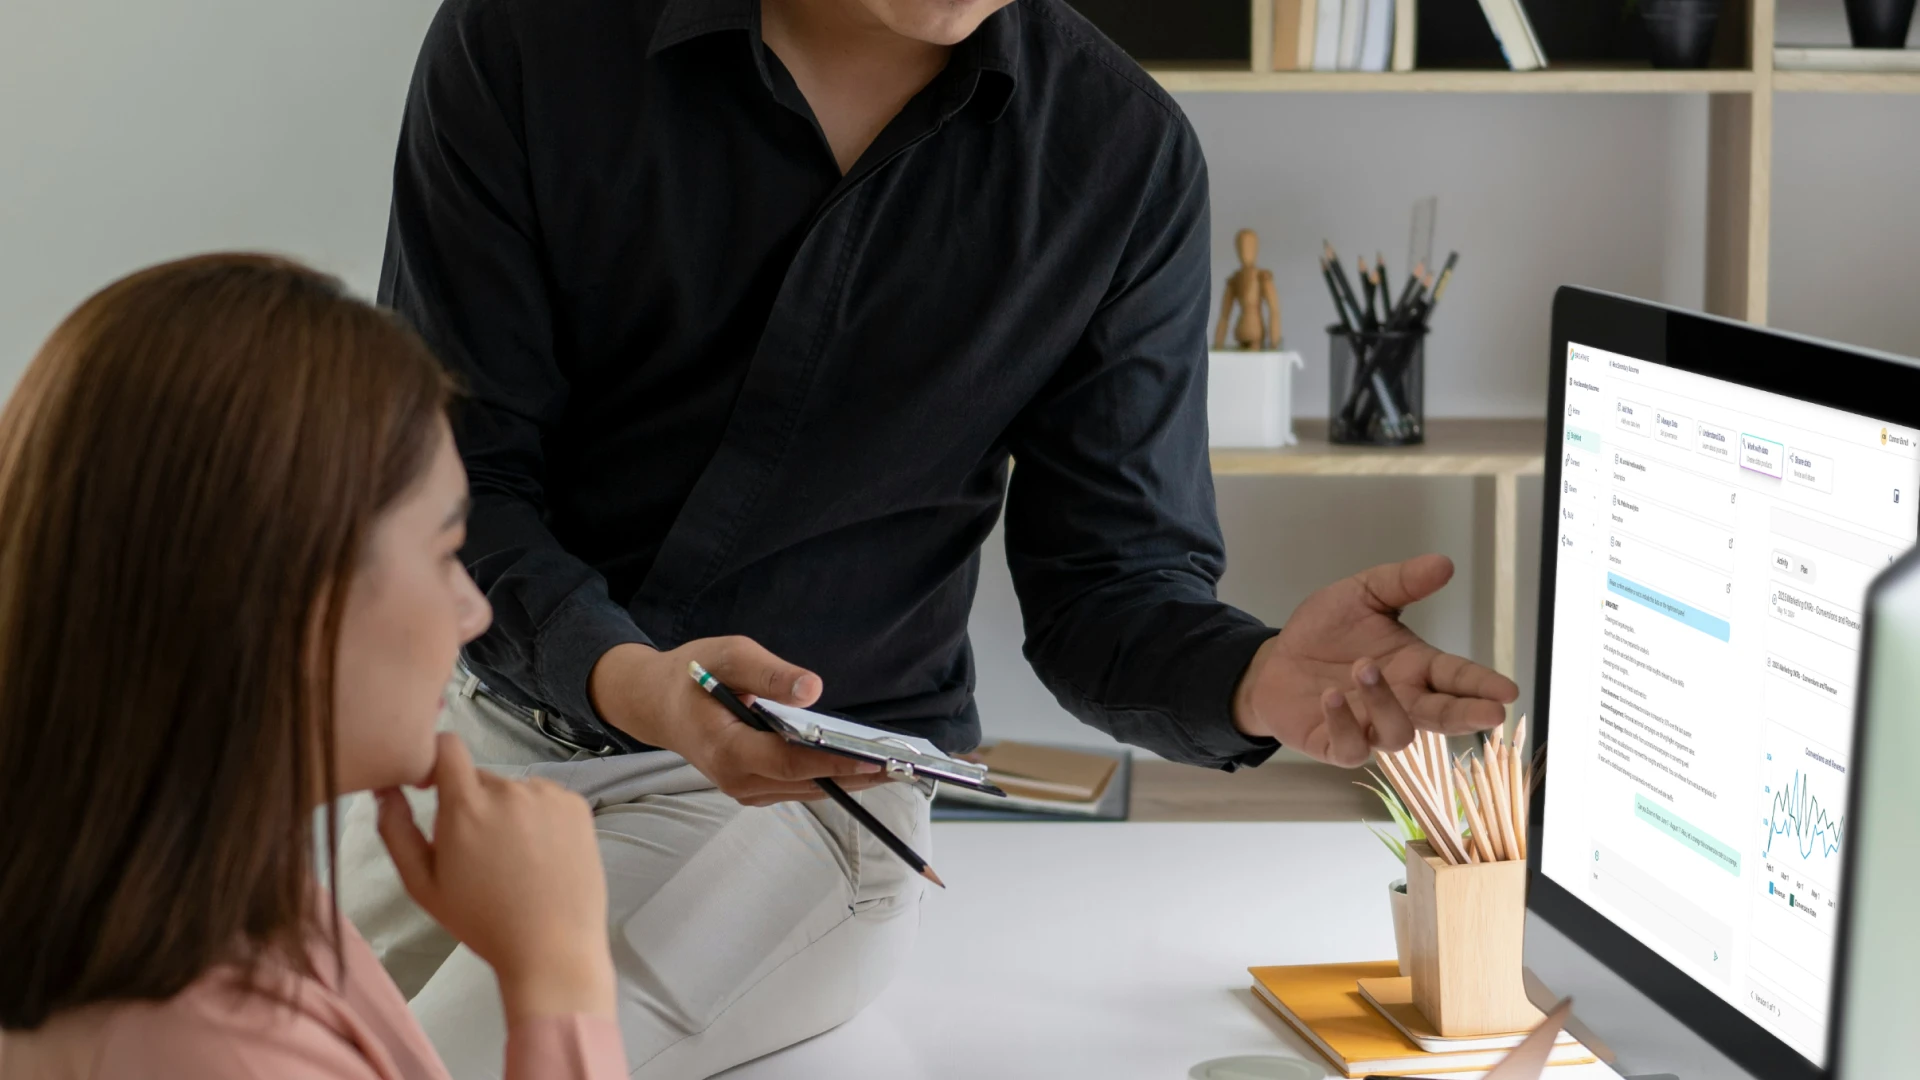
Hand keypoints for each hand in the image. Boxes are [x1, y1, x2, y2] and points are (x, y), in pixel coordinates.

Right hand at [375, 733, 613, 1020]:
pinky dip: (539, 818)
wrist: (552, 948)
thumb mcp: (422, 884)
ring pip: (514, 791)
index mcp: (467, 805)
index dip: (435, 760)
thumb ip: (395, 830)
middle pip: (479, 779)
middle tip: (478, 854)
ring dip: (507, 813)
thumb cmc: (481, 921)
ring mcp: (548, 794)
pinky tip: (541, 856)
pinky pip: (546, 799)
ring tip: (514, 861)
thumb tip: (385, 789)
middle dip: (471, 805)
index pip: (446, 746)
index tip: (431, 788)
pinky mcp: (577, 805)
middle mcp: (509, 789)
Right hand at [588, 637, 890, 805]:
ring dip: (851, 779)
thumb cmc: (692, 674)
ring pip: (809, 789)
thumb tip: (812, 689)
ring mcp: (746, 790)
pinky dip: (832, 775)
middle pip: (808, 782)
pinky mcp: (756, 789)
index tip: (876, 759)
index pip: (790, 761)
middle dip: (858, 775)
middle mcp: (737, 780)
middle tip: (906, 766)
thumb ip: (767, 672)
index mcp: (727, 750)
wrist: (657, 704)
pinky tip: (865, 763)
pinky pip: (801, 786)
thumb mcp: (727, 655)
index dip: (835, 761)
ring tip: (898, 766)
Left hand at [1232, 554, 1517, 766]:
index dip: (1482, 685)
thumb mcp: (1362, 595)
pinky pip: (1350, 747)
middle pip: (1443, 717)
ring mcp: (1369, 726)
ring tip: (1364, 668)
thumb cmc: (1327, 631)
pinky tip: (1331, 696)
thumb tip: (1444, 564)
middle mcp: (1400, 701)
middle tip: (1490, 713)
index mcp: (1415, 667)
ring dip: (1384, 702)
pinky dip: (1344, 724)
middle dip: (1467, 715)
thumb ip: (1402, 582)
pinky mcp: (1336, 744)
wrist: (1277, 658)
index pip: (1457, 678)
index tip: (1508, 691)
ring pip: (1397, 733)